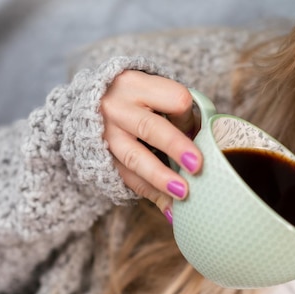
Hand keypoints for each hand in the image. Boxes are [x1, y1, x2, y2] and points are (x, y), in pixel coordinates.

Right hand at [101, 70, 201, 220]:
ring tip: (183, 194)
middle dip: (175, 146)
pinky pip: (129, 179)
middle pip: (150, 127)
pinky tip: (170, 209)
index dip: (188, 116)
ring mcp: (106, 135)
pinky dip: (151, 194)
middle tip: (197, 165)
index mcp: (135, 84)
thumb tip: (206, 144)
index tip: (195, 129)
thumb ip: (176, 112)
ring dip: (161, 178)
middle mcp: (116, 108)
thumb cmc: (133, 99)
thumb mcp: (150, 91)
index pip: (173, 97)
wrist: (87, 106)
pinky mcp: (103, 159)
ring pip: (135, 158)